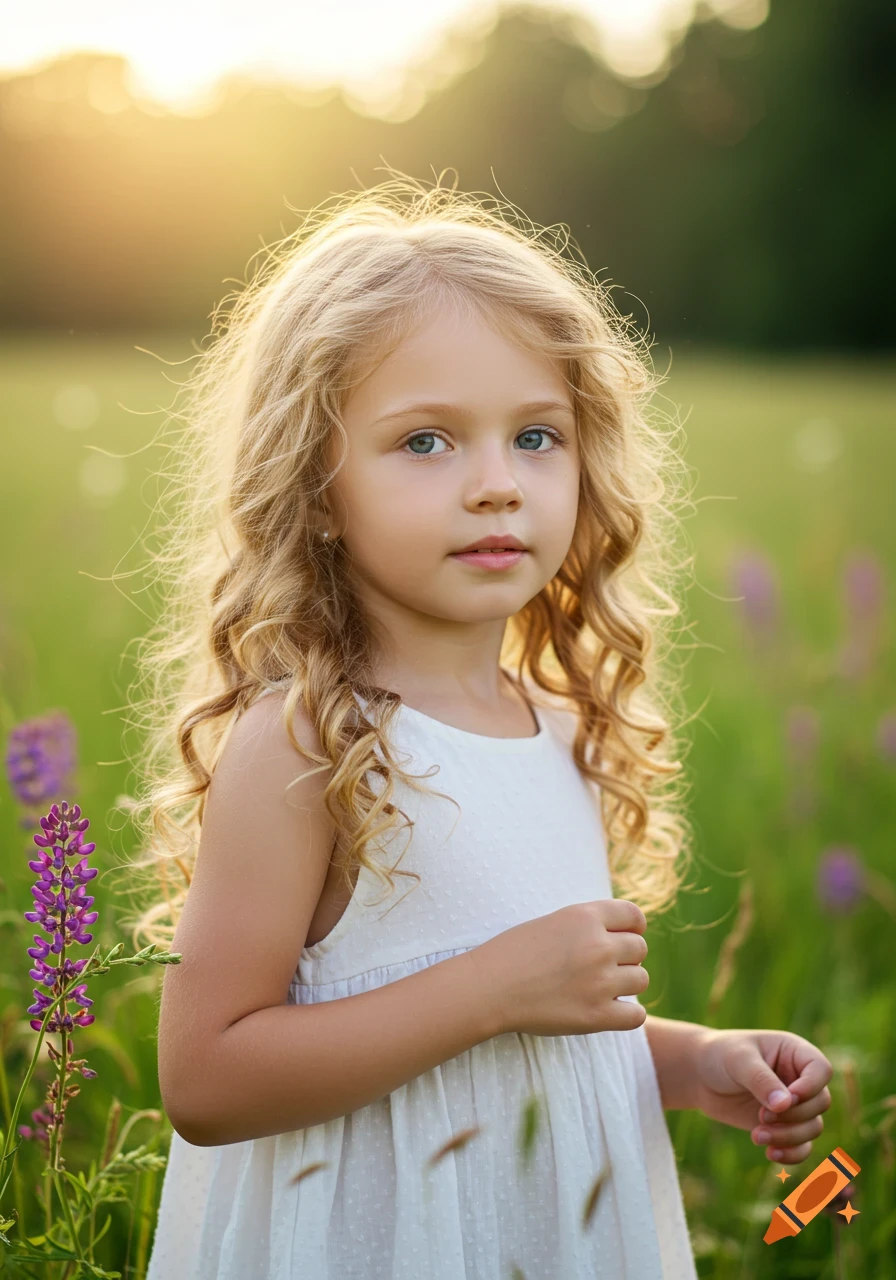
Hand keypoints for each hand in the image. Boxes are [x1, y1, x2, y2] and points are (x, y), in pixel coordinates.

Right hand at [470, 899, 649, 1037]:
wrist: (489, 987)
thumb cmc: (513, 953)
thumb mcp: (552, 922)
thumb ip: (586, 925)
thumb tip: (621, 935)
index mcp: (585, 917)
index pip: (634, 915)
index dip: (634, 927)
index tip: (625, 937)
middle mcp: (598, 945)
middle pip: (639, 948)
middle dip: (626, 957)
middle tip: (603, 967)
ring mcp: (600, 981)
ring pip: (641, 979)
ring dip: (626, 984)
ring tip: (601, 988)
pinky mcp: (596, 1015)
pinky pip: (636, 1015)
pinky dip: (627, 1014)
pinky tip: (609, 1010)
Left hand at [692, 1028, 832, 1164]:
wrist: (701, 1075)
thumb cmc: (720, 1056)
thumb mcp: (738, 1060)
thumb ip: (761, 1080)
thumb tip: (785, 1105)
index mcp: (794, 1052)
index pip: (821, 1069)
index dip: (811, 1088)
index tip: (786, 1100)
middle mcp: (800, 1078)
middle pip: (821, 1102)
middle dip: (794, 1116)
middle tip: (762, 1116)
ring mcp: (794, 1104)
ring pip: (813, 1127)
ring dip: (789, 1137)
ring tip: (756, 1136)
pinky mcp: (784, 1126)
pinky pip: (803, 1146)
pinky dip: (792, 1154)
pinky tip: (770, 1153)